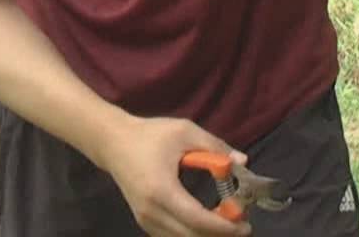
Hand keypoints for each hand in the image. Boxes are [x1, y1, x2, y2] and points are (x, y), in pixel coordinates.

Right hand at [97, 115, 252, 236]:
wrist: (113, 143)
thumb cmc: (150, 135)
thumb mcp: (186, 131)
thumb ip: (215, 146)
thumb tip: (243, 161)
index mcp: (161, 190)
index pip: (196, 218)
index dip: (222, 226)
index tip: (245, 225)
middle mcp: (151, 212)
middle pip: (190, 235)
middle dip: (220, 234)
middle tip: (243, 224)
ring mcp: (144, 219)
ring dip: (206, 235)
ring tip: (229, 223)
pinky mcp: (144, 221)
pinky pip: (171, 236)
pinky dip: (192, 233)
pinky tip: (209, 224)